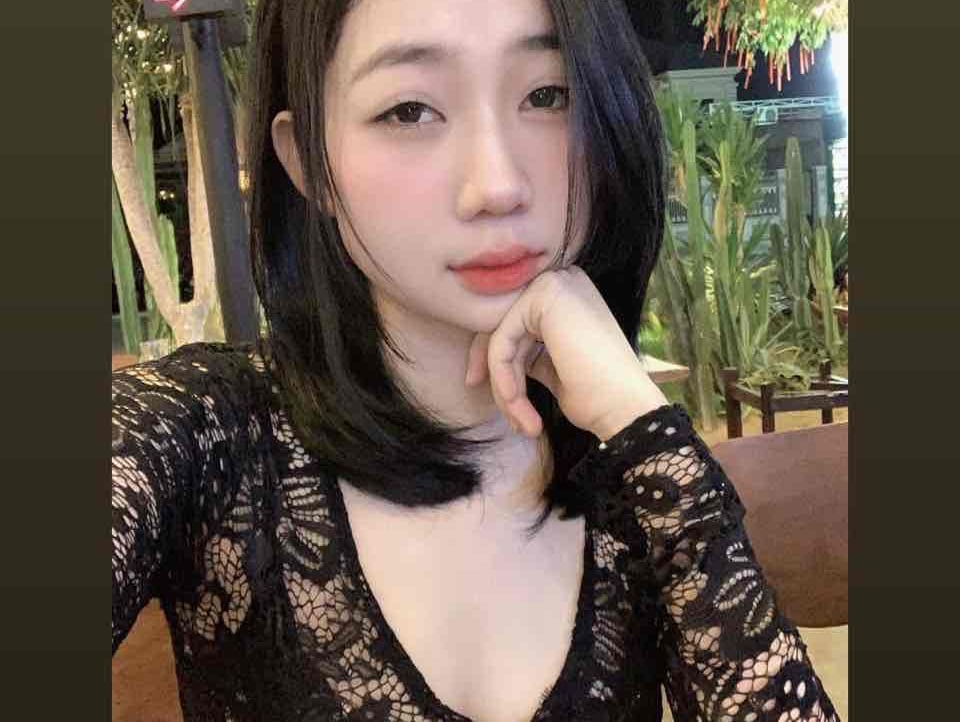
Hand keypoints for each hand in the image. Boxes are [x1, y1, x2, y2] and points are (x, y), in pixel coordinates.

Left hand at [464, 266, 667, 441]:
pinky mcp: (544, 296)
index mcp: (567, 297)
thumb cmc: (598, 395)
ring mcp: (554, 284)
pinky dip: (504, 378)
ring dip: (504, 387)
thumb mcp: (552, 365)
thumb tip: (489, 354)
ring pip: (499, 339)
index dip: (499, 363)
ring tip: (522, 422)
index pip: (514, 325)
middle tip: (507, 416)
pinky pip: (500, 341)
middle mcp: (562, 281)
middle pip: (502, 328)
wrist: (626, 407)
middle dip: (498, 375)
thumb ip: (526, 350)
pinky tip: (517, 404)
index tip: (503, 400)